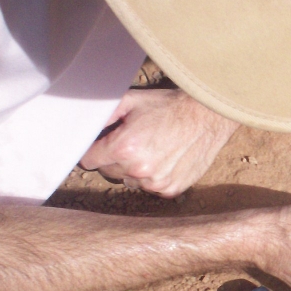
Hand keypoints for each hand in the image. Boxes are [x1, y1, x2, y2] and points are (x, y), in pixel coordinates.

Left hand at [80, 89, 238, 196]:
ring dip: (135, 169)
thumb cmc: (170, 106)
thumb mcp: (131, 100)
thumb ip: (103, 115)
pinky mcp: (171, 190)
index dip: (94, 150)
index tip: (103, 144)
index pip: (88, 161)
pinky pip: (151, 188)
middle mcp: (137, 170)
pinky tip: (165, 159)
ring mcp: (155, 183)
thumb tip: (82, 126)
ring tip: (152, 149)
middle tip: (133, 141)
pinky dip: (154, 177)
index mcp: (122, 148)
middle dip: (115, 158)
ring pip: (130, 181)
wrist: (208, 116)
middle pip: (108, 172)